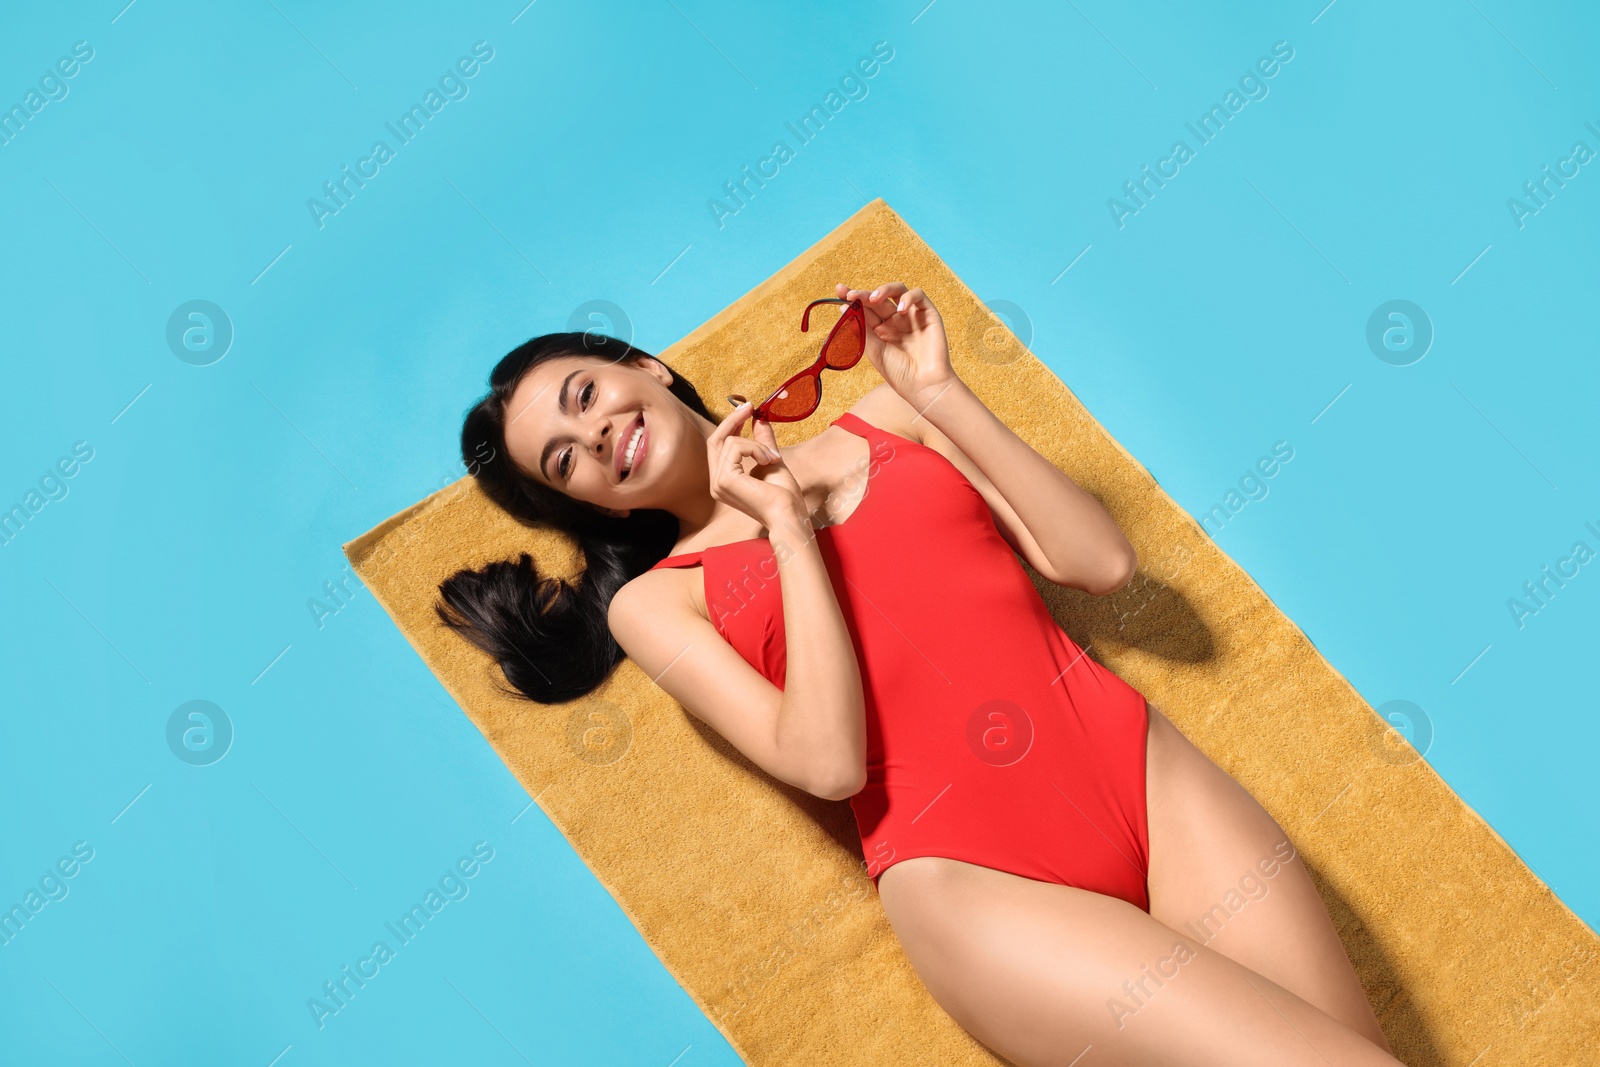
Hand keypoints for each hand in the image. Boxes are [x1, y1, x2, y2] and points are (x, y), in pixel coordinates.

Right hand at [706, 401, 806, 528]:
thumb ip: (762, 441)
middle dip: (733, 420)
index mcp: (724, 480)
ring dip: (756, 443)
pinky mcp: (725, 480)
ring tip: (773, 457)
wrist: (789, 515)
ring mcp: (718, 483)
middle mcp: (716, 483)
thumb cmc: (784, 496)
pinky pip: (736, 447)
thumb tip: (759, 419)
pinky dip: (756, 448)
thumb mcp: (771, 459)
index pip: (718, 446)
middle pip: (715, 440)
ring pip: (729, 441)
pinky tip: (769, 460)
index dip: (729, 424)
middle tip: (750, 408)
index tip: (747, 409)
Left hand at [836, 281, 958, 411]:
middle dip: (863, 294)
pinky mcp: (928, 314)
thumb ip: (862, 328)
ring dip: (884, 290)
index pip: (865, 308)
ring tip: (874, 299)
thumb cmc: (900, 374)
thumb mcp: (874, 350)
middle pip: (878, 299)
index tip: (840, 291)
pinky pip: (919, 295)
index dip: (853, 298)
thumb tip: (844, 307)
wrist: (924, 386)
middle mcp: (895, 321)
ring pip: (898, 291)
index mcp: (881, 330)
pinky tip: (900, 309)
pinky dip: (909, 297)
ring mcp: (911, 316)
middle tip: (852, 294)